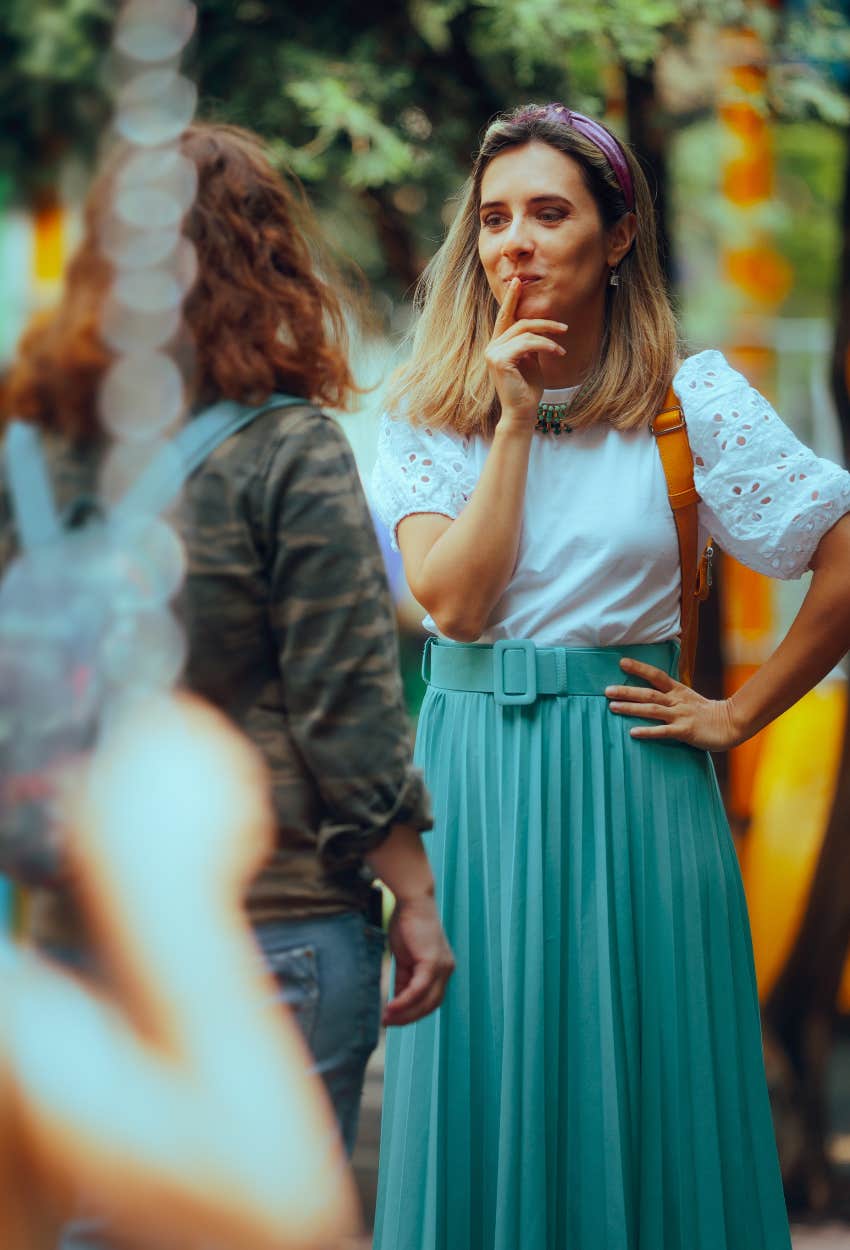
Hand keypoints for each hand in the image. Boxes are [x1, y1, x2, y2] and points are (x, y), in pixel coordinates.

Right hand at [383, 892, 454, 1026]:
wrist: (412, 901)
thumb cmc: (407, 924)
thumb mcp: (404, 958)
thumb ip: (404, 979)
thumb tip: (397, 1001)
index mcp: (441, 969)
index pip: (430, 1000)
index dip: (412, 1013)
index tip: (393, 1019)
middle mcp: (447, 970)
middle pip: (430, 1005)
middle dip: (409, 1018)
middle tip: (387, 1023)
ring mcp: (443, 966)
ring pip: (427, 1001)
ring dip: (406, 1013)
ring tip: (386, 1018)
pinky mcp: (433, 961)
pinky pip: (419, 989)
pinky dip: (405, 1000)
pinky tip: (391, 1007)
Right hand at [484, 277, 567, 426]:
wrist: (522, 412)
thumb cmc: (528, 390)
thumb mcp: (531, 361)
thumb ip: (530, 344)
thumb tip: (539, 329)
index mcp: (498, 345)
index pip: (504, 318)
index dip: (510, 299)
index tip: (517, 282)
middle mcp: (492, 347)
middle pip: (518, 322)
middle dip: (543, 322)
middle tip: (564, 328)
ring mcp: (493, 353)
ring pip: (524, 332)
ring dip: (548, 337)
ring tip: (562, 348)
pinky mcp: (499, 360)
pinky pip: (527, 343)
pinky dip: (545, 345)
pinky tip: (556, 353)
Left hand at [605, 657, 742, 751]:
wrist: (732, 724)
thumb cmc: (708, 713)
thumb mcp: (689, 699)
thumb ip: (672, 696)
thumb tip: (651, 694)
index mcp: (678, 691)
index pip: (656, 675)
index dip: (639, 668)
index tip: (622, 662)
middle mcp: (677, 701)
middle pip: (648, 693)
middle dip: (627, 691)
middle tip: (606, 690)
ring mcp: (681, 716)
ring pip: (652, 710)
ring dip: (631, 708)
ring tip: (613, 707)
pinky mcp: (685, 731)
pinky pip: (663, 731)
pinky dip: (648, 731)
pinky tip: (633, 732)